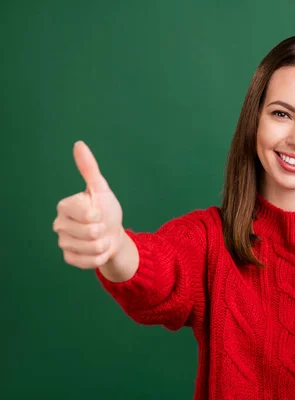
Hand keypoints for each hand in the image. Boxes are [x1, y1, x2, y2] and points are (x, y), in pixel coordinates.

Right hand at [53, 141, 124, 268]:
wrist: (113, 233)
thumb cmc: (106, 209)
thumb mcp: (101, 188)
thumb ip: (89, 168)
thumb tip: (79, 144)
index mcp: (64, 206)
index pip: (86, 213)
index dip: (99, 214)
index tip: (98, 211)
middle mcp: (59, 224)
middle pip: (91, 232)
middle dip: (103, 230)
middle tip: (101, 226)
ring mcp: (63, 243)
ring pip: (92, 247)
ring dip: (104, 243)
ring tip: (101, 237)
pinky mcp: (69, 259)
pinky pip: (90, 262)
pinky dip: (100, 256)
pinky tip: (99, 250)